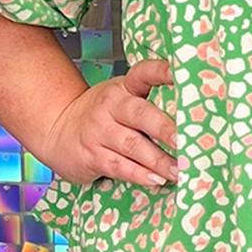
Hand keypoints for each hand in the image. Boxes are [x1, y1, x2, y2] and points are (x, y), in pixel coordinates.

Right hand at [36, 60, 177, 187]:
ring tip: (180, 170)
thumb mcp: (120, 99)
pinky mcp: (91, 155)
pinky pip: (119, 166)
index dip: (162, 72)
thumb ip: (150, 104)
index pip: (144, 73)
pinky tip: (156, 179)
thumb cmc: (102, 116)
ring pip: (133, 145)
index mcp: (123, 87)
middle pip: (141, 114)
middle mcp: (111, 106)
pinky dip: (140, 174)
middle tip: (186, 140)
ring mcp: (99, 131)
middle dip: (165, 128)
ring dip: (159, 160)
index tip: (183, 75)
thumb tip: (195, 119)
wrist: (56, 129)